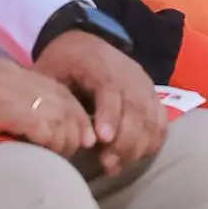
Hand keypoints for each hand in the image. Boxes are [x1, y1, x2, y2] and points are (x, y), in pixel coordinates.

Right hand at [0, 50, 92, 155]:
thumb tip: (15, 122)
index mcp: (11, 72)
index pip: (57, 89)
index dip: (73, 113)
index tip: (77, 133)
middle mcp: (16, 77)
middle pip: (65, 100)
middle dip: (76, 126)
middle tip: (74, 148)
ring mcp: (9, 89)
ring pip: (59, 112)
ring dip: (65, 137)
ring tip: (59, 154)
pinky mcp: (0, 106)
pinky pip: (40, 122)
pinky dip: (50, 138)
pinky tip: (46, 150)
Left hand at [34, 30, 167, 174]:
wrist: (83, 43)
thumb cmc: (62, 64)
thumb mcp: (46, 74)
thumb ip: (50, 100)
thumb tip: (55, 133)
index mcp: (98, 63)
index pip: (110, 89)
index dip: (110, 115)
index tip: (102, 140)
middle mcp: (128, 72)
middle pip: (136, 106)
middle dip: (124, 140)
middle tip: (107, 163)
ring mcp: (143, 82)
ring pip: (151, 116)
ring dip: (137, 144)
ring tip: (116, 165)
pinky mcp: (152, 93)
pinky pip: (161, 119)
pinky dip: (153, 140)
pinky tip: (135, 157)